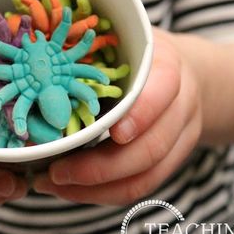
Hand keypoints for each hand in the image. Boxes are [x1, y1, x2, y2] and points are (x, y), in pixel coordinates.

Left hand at [33, 28, 202, 204]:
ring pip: (145, 177)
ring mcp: (180, 139)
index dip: (140, 115)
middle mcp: (181, 107)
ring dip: (96, 189)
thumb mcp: (131, 39)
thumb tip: (43, 57)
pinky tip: (72, 189)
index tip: (111, 132)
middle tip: (55, 171)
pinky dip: (104, 195)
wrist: (190, 75)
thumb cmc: (147, 54)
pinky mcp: (172, 161)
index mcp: (170, 69)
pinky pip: (141, 187)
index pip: (162, 92)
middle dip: (100, 168)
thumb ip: (102, 50)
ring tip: (53, 185)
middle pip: (150, 148)